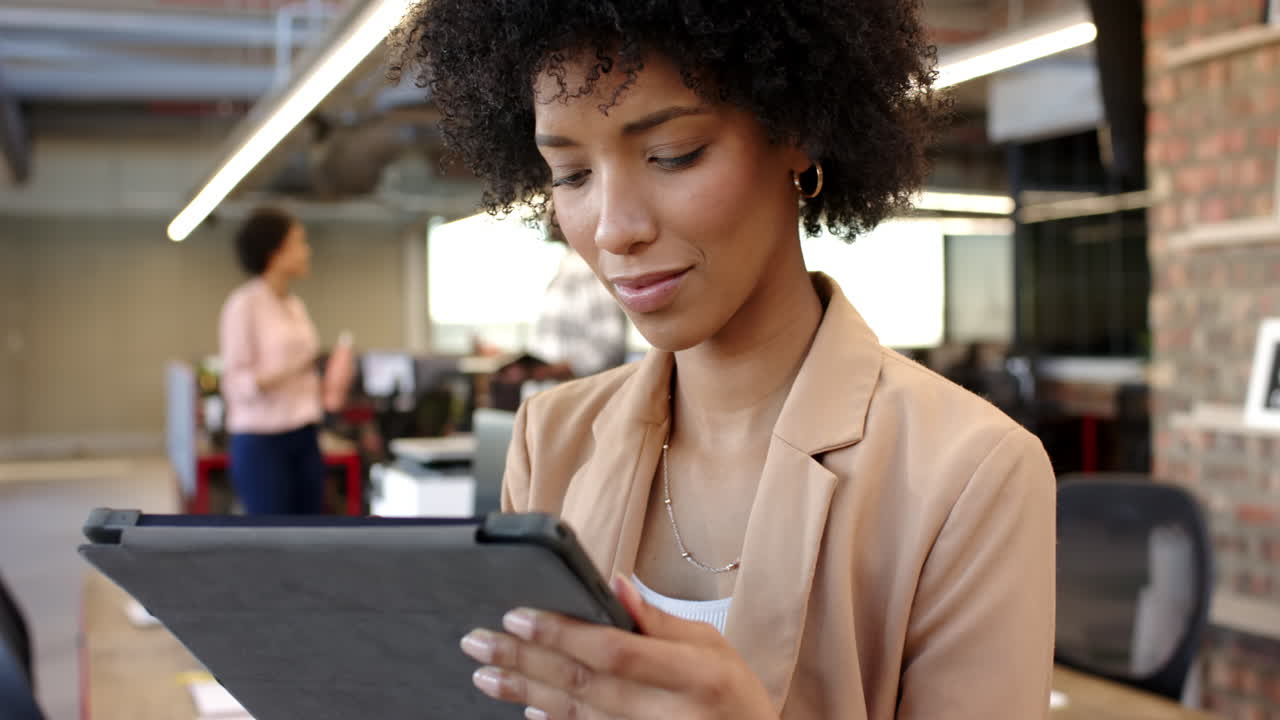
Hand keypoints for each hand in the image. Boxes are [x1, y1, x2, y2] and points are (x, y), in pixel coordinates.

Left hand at [459, 576, 777, 719]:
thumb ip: (659, 621)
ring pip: (575, 713)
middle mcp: (668, 713)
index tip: (517, 615)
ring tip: (484, 673)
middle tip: (477, 641)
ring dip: (524, 691)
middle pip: (584, 683)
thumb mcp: (713, 646)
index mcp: (694, 673)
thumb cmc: (733, 694)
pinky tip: (526, 709)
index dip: (563, 633)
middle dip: (525, 659)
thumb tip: (614, 584)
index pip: (615, 651)